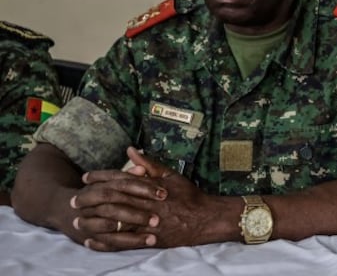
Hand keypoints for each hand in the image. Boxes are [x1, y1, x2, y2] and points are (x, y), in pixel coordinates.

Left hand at [79, 147, 221, 250]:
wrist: (205, 218)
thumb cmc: (189, 195)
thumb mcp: (171, 175)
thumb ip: (149, 164)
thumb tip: (131, 150)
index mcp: (149, 187)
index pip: (120, 179)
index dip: (101, 177)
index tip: (85, 177)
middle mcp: (145, 204)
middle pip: (112, 199)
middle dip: (91, 199)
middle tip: (74, 200)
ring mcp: (145, 222)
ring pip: (114, 220)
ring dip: (94, 220)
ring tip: (78, 220)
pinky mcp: (148, 239)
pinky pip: (122, 241)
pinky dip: (105, 242)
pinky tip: (92, 242)